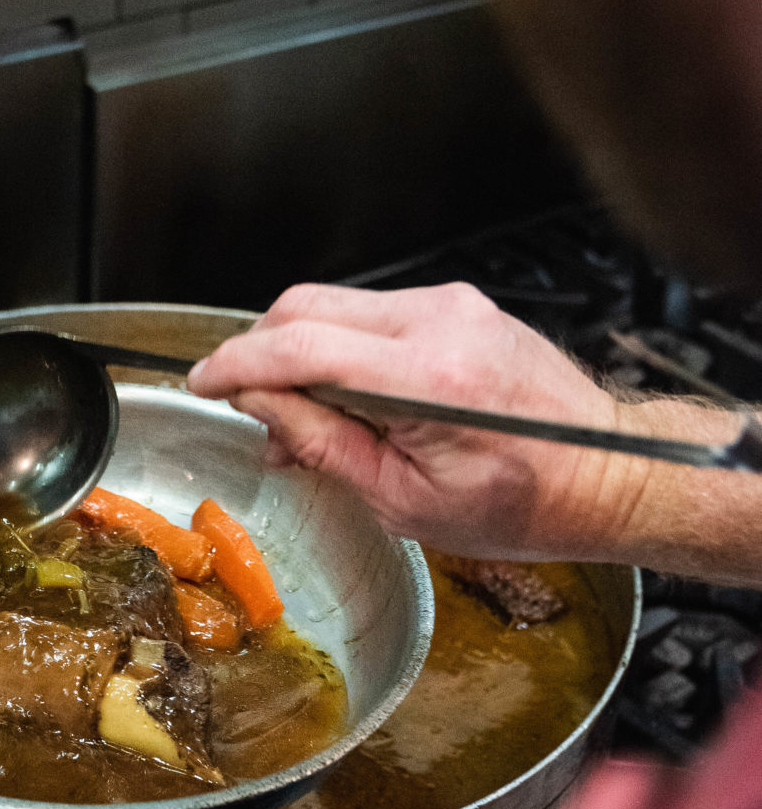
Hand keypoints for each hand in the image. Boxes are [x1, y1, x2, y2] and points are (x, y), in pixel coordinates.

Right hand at [187, 281, 636, 562]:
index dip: (237, 364)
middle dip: (260, 352)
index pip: (301, 347)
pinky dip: (338, 347)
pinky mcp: (459, 305)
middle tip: (246, 408)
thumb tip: (263, 409)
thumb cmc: (524, 503)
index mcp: (428, 377)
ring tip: (298, 420)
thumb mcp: (407, 502)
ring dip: (298, 351)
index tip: (202, 383)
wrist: (606, 473)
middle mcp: (441, 321)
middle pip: (307, 307)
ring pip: (335, 305)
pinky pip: (372, 313)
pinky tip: (340, 397)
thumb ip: (325, 445)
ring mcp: (453, 304)